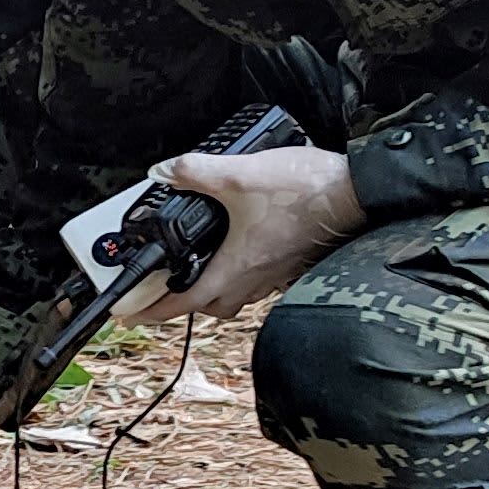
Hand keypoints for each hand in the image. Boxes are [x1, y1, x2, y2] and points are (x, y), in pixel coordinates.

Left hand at [113, 146, 363, 325]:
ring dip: (212, 290)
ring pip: (235, 296)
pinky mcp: (292, 262)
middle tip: (162, 292)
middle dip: (182, 304)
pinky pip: (257, 281)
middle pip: (209, 307)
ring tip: (197, 271)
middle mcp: (255, 278)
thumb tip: (165, 172)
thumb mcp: (240, 174)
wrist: (358, 193)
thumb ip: (197, 172)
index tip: (129, 317)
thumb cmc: (308, 191)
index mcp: (236, 266)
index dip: (152, 311)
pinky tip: (240, 250)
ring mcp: (276, 273)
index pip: (183, 302)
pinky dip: (240, 274)